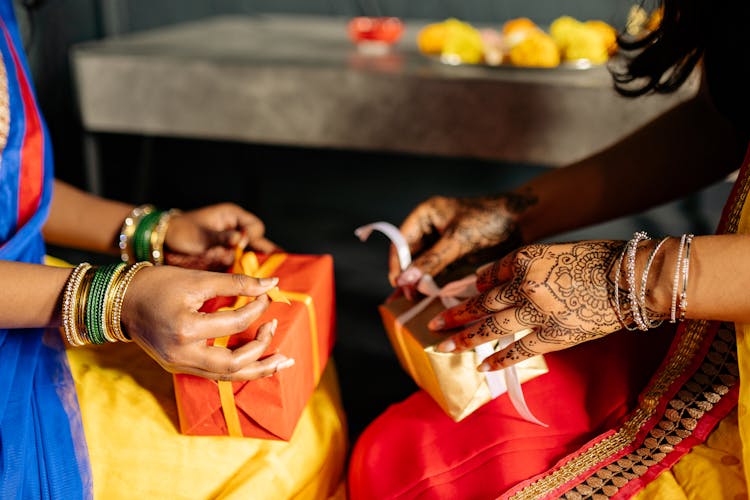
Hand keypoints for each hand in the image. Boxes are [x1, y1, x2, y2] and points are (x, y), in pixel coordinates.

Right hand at [121, 265, 293, 380]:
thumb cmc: (158, 284)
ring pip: (227, 377)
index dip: (258, 307)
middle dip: (262, 348)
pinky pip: (215, 374)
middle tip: (275, 328)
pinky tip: (257, 363)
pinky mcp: (179, 367)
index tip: (267, 295)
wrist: (121, 300)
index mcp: (186, 329)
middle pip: (234, 364)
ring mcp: (179, 365)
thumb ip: (237, 283)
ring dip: (257, 369)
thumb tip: (273, 282)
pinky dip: (238, 369)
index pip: (236, 322)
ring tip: (282, 361)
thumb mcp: (198, 279)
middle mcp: (182, 354)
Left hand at [164, 203, 279, 269]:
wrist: (166, 242)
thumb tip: (239, 239)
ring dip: (259, 267)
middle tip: (282, 266)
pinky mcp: (228, 258)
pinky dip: (248, 274)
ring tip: (271, 279)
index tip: (243, 245)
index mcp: (233, 217)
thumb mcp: (202, 234)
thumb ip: (222, 237)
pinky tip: (255, 285)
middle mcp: (237, 230)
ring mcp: (234, 245)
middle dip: (269, 255)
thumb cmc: (182, 231)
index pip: (254, 227)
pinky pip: (243, 266)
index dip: (253, 237)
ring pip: (253, 256)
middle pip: (260, 242)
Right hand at [389, 192, 534, 288]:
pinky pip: (438, 273)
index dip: (398, 264)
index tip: (398, 285)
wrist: (523, 220)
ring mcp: (441, 243)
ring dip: (419, 284)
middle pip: (410, 257)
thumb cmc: (490, 220)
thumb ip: (431, 260)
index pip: (401, 242)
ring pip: (422, 267)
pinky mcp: (454, 256)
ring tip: (414, 304)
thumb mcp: (458, 239)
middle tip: (407, 299)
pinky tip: (429, 300)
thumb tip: (405, 280)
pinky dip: (433, 285)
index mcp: (425, 216)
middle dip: (408, 277)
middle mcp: (430, 229)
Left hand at [429, 241, 626, 370]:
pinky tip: (481, 365)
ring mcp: (537, 312)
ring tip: (443, 345)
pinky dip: (498, 358)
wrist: (634, 278)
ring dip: (464, 338)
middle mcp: (524, 284)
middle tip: (433, 322)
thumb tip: (495, 284)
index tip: (460, 294)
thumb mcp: (556, 251)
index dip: (473, 286)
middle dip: (454, 313)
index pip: (489, 274)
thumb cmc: (599, 259)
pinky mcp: (554, 335)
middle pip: (481, 302)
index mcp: (525, 258)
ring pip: (491, 326)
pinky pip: (518, 349)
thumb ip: (526, 267)